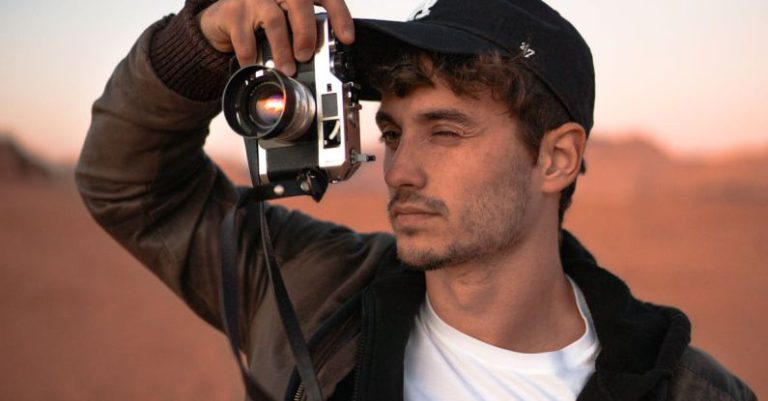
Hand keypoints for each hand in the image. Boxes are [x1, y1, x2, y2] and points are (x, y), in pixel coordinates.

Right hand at [198, 0, 354, 75]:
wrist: (221, 21)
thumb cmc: (260, 22)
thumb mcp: (287, 23)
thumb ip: (304, 32)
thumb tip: (324, 59)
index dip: (339, 15)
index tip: (347, 38)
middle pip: (299, 2)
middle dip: (307, 32)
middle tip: (306, 55)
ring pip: (274, 20)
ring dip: (283, 49)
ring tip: (287, 69)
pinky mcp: (233, 11)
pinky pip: (246, 38)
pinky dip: (253, 57)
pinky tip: (256, 66)